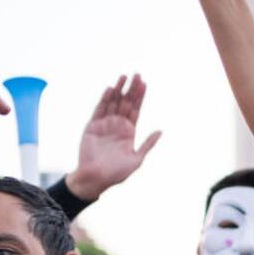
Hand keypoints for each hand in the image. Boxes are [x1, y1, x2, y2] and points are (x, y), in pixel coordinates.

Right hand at [66, 74, 160, 199]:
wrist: (95, 179)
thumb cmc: (116, 173)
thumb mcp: (137, 159)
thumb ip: (147, 144)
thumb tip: (161, 131)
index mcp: (129, 132)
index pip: (136, 110)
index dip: (140, 97)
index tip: (145, 84)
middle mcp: (117, 125)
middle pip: (125, 103)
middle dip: (131, 89)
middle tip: (137, 75)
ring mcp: (105, 124)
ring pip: (113, 103)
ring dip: (119, 90)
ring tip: (124, 77)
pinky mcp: (92, 126)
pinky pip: (100, 110)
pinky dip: (105, 99)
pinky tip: (111, 89)